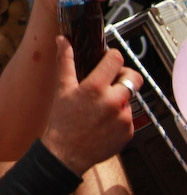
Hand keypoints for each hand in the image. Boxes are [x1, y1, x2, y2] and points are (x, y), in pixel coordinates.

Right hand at [42, 38, 140, 173]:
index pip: (117, 59)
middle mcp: (113, 101)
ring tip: (102, 107)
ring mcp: (123, 118)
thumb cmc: (62, 122)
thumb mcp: (62, 89)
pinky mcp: (129, 132)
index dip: (112, 57)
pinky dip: (120, 116)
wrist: (66, 154)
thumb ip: (65, 61)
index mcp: (96, 87)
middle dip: (123, 76)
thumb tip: (63, 41)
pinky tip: (104, 122)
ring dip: (120, 98)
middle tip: (111, 82)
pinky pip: (129, 116)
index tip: (108, 61)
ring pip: (130, 98)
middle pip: (133, 77)